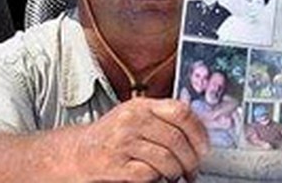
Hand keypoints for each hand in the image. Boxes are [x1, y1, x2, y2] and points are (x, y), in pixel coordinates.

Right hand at [70, 98, 208, 181]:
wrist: (77, 152)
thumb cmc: (112, 135)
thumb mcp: (136, 116)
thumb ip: (162, 118)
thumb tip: (198, 132)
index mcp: (142, 105)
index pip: (181, 111)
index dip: (198, 131)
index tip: (204, 146)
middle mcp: (132, 119)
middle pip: (176, 138)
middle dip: (191, 159)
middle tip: (194, 169)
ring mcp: (123, 141)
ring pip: (165, 158)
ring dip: (177, 171)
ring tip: (178, 176)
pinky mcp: (114, 163)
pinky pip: (148, 173)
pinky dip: (157, 178)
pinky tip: (158, 178)